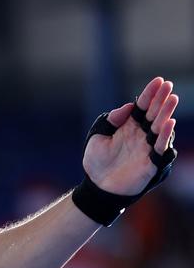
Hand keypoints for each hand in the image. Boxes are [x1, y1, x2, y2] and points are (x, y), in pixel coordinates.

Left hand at [84, 77, 177, 195]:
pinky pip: (161, 148)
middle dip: (161, 99)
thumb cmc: (96, 162)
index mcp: (129, 126)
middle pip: (154, 113)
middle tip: (168, 86)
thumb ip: (110, 121)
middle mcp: (141, 134)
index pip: (142, 106)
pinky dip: (165, 135)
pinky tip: (169, 123)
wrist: (97, 187)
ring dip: (166, 113)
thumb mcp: (97, 137)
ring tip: (171, 100)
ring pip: (160, 128)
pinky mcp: (152, 162)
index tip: (159, 81)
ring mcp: (147, 147)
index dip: (150, 93)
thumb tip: (128, 106)